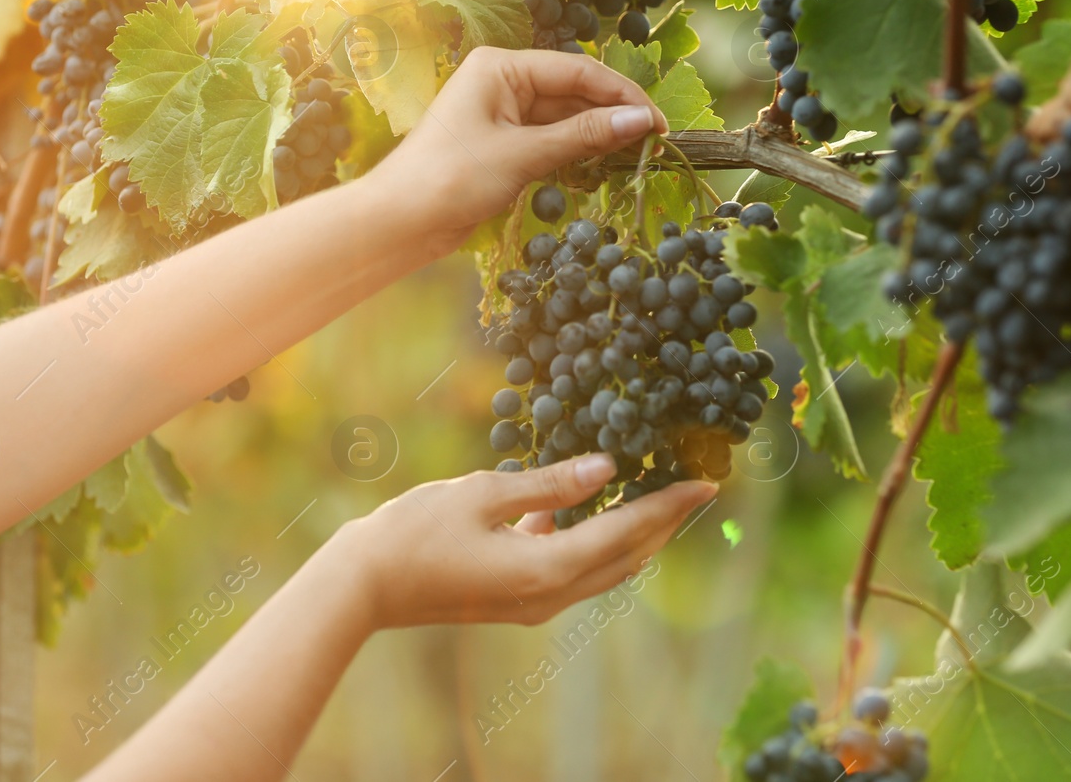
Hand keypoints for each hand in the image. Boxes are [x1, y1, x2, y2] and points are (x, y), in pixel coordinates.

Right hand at [333, 453, 713, 628]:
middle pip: (626, 558)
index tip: (706, 483)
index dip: (669, 506)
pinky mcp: (515, 599)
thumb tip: (606, 466)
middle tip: (692, 484)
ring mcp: (532, 603)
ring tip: (653, 491)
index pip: (626, 533)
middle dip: (663, 522)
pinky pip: (572, 570)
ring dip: (631, 533)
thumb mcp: (483, 493)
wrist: (363, 586)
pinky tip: (584, 504)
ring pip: (603, 567)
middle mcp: (549, 595)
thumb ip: (548, 483)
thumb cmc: (414, 533)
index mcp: (545, 569)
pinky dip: (593, 540)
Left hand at [366, 47, 668, 253]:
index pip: (576, 70)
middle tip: (655, 141)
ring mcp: (502, 112)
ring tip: (637, 154)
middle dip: (613, 114)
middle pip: (573, 91)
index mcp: (500, 66)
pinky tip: (604, 163)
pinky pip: (551, 138)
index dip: (621, 95)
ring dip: (598, 134)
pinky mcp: (503, 143)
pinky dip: (577, 150)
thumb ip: (582, 136)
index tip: (657, 122)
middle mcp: (502, 81)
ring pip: (565, 116)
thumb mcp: (522, 155)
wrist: (398, 222)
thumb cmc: (449, 180)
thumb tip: (638, 121)